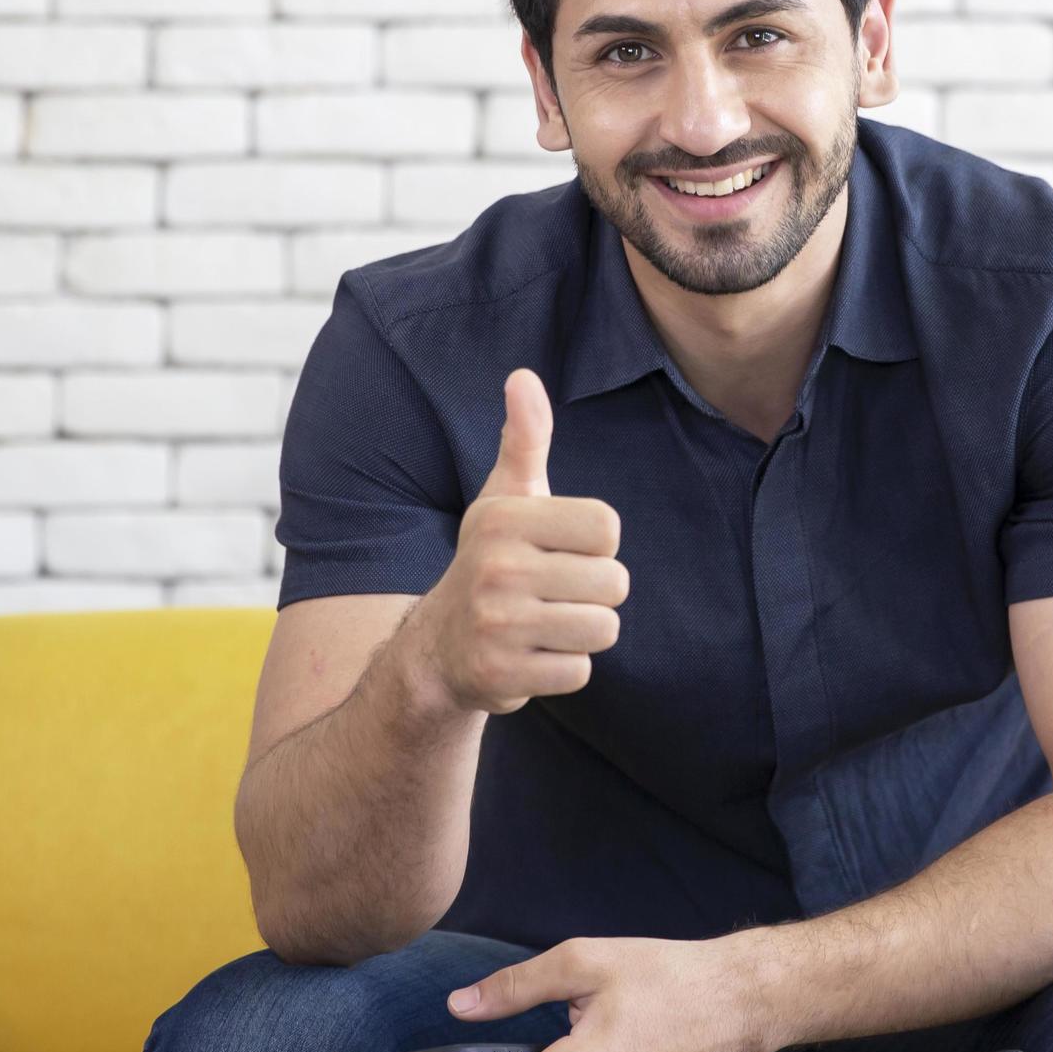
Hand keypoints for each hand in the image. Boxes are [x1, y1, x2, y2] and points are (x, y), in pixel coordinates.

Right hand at [414, 367, 627, 717]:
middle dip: (593, 593)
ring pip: (602, 629)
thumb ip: (525, 439)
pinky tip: (531, 655)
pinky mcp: (502, 675)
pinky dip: (564, 668)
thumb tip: (523, 376)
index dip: (596, 544)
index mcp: (504, 518)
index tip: (561, 550)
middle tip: (552, 593)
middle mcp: (496, 568)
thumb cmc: (491, 561)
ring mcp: (497, 625)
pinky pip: (580, 672)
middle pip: (614, 583)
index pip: (608, 527)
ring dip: (582, 632)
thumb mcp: (505, 499)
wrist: (438, 648)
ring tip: (545, 623)